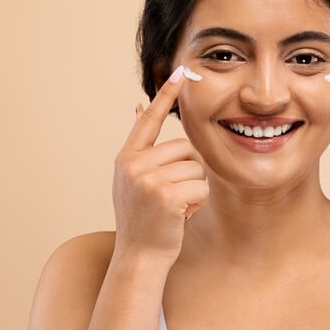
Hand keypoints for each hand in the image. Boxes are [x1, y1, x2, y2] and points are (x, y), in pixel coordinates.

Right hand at [111, 67, 208, 265]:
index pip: (150, 121)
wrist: (139, 257)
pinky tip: (182, 215)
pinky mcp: (165, 196)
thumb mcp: (135, 179)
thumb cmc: (144, 218)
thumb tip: (140, 107)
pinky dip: (199, 203)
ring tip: (176, 207)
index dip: (165, 96)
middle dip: (191, 172)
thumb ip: (142, 148)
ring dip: (195, 190)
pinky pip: (202, 188)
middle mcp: (134, 165)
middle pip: (187, 149)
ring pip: (197, 169)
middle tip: (175, 196)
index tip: (180, 72)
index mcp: (127, 158)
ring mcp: (147, 180)